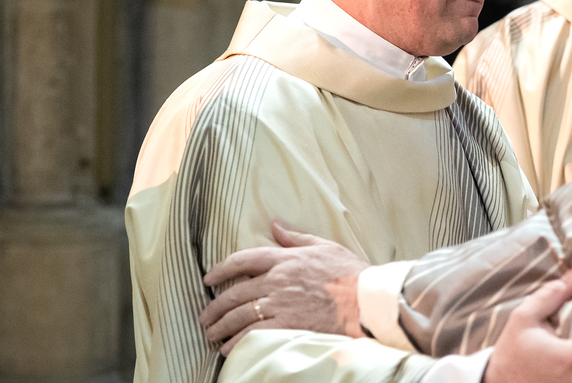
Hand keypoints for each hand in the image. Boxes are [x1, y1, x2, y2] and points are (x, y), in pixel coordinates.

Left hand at [199, 220, 368, 355]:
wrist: (366, 300)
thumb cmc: (349, 272)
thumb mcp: (323, 246)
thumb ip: (295, 237)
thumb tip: (275, 224)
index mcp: (284, 259)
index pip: (243, 260)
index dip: (221, 269)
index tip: (209, 278)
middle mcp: (277, 281)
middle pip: (235, 293)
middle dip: (215, 306)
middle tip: (205, 316)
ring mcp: (281, 305)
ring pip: (239, 316)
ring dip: (221, 326)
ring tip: (212, 334)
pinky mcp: (288, 326)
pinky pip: (253, 334)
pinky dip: (237, 342)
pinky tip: (229, 348)